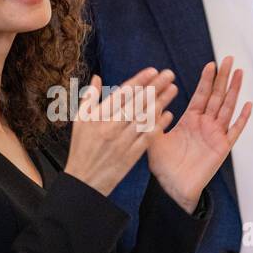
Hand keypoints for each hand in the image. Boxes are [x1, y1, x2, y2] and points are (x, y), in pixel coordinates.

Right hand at [63, 68, 175, 196]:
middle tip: (169, 74)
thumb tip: (97, 78)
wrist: (84, 181)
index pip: (122, 94)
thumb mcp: (79, 120)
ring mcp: (122, 142)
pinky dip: (158, 126)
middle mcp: (111, 127)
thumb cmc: (81, 148)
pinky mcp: (130, 156)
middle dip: (155, 87)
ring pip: (144, 118)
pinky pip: (147, 138)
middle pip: (137, 103)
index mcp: (98, 117)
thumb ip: (89, 97)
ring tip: (173, 89)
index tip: (153, 71)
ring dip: (160, 102)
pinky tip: (169, 115)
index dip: (139, 81)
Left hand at [147, 58, 251, 212]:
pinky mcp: (222, 147)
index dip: (207, 80)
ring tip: (239, 74)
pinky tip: (248, 105)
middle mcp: (205, 125)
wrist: (172, 187)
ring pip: (228, 107)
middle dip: (223, 77)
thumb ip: (154, 118)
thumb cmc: (163, 167)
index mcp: (190, 121)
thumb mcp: (154, 136)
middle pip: (217, 96)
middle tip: (229, 60)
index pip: (201, 95)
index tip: (211, 65)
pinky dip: (242, 118)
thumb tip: (150, 98)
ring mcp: (215, 135)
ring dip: (234, 90)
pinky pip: (235, 130)